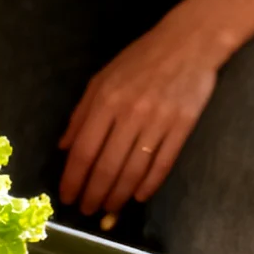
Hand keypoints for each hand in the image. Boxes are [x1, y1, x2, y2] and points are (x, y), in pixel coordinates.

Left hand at [59, 19, 223, 220]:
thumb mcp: (102, 79)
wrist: (188, 43)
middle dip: (94, 194)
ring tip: (108, 209)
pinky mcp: (182, 127)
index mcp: (106, 100)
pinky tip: (139, 196)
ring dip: (118, 195)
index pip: (84, 150)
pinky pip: (162, 164)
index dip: (74, 178)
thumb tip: (65, 148)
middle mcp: (130, 114)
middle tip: (87, 210)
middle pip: (107, 166)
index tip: (68, 196)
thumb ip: (81, 113)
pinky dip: (149, 184)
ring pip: (134, 170)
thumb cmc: (140, 59)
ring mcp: (158, 122)